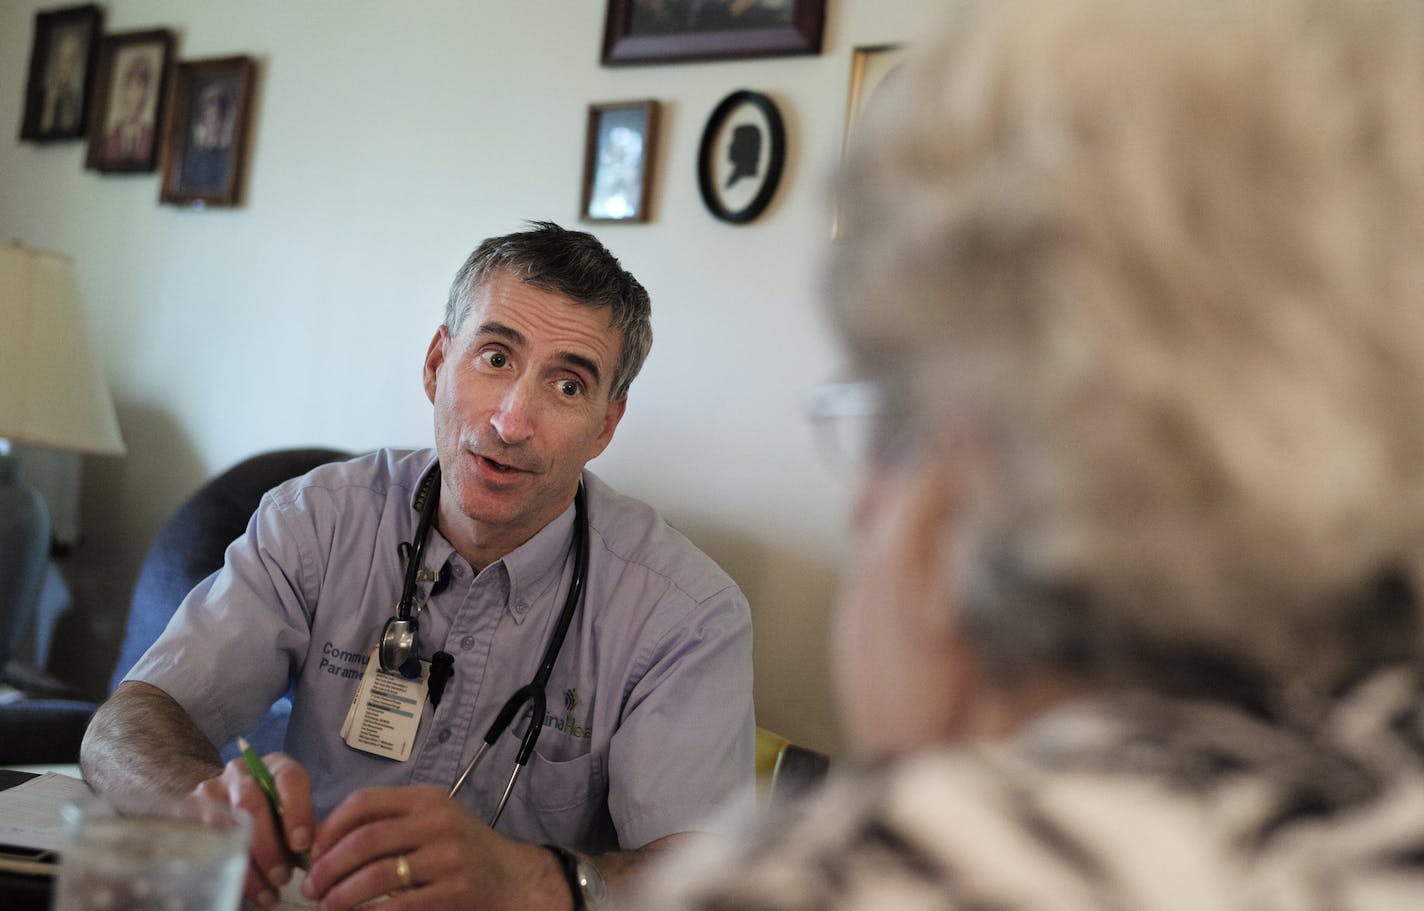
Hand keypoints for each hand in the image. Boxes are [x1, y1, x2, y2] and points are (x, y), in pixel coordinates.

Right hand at [193, 752, 314, 908]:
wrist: (224, 803)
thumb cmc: (269, 814)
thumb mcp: (288, 815)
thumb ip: (298, 831)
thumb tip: (307, 859)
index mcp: (274, 766)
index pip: (288, 779)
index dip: (297, 812)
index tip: (302, 845)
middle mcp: (240, 773)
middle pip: (250, 803)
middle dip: (268, 845)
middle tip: (281, 876)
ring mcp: (210, 791)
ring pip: (224, 826)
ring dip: (247, 864)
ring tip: (266, 893)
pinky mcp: (187, 812)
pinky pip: (203, 841)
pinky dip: (224, 868)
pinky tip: (240, 888)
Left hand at [301, 785, 568, 910]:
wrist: (515, 880)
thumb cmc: (464, 851)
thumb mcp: (433, 822)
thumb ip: (391, 824)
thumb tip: (325, 844)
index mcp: (426, 799)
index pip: (364, 802)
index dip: (329, 828)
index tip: (311, 852)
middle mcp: (437, 823)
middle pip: (365, 840)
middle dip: (328, 868)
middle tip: (311, 888)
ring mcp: (447, 858)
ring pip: (376, 875)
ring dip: (342, 896)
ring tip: (328, 907)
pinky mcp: (454, 892)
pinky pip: (398, 906)